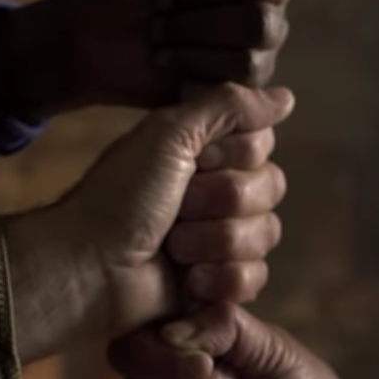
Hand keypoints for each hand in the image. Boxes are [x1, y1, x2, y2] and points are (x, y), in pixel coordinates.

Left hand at [4, 84, 293, 362]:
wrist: (91, 267)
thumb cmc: (121, 196)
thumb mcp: (168, 135)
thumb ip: (228, 106)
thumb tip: (287, 97)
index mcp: (205, 152)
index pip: (261, 144)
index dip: (232, 156)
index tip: (194, 162)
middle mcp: (218, 190)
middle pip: (270, 187)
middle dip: (220, 200)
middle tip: (177, 208)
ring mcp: (221, 237)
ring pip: (266, 233)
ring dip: (215, 241)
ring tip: (174, 247)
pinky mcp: (220, 282)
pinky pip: (255, 277)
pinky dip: (220, 278)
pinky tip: (188, 280)